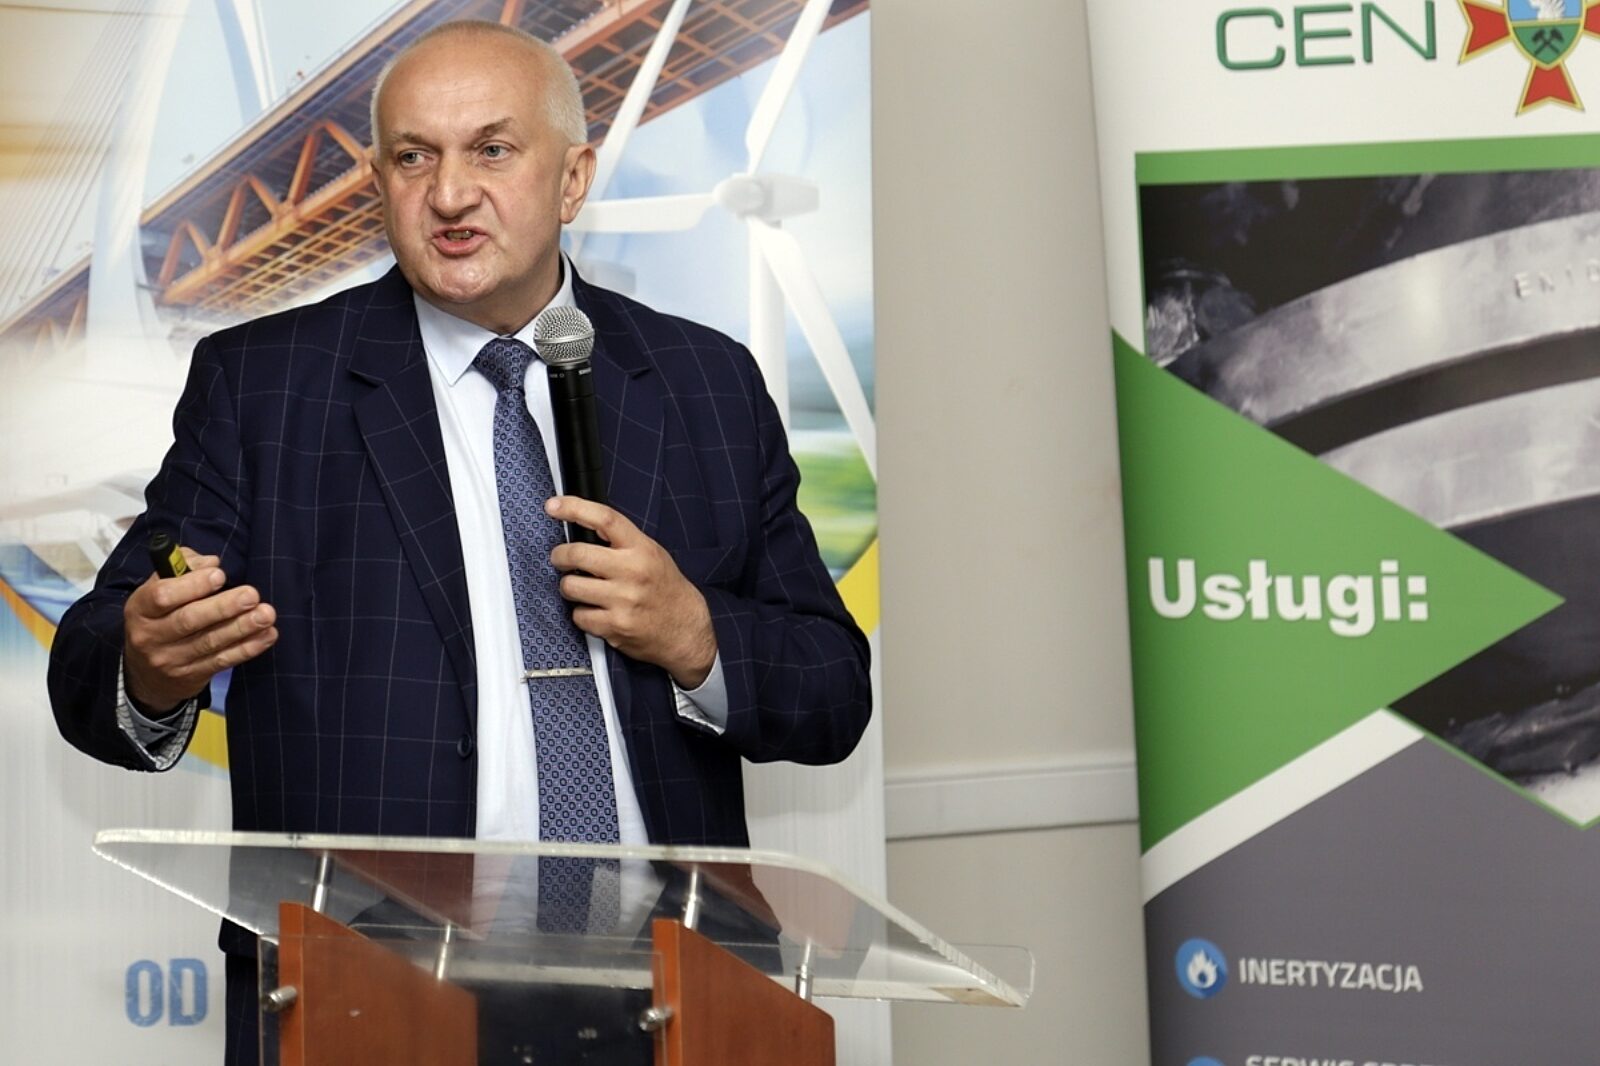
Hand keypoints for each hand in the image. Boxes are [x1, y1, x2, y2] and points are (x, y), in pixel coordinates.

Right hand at [123, 547, 277, 711]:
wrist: (145, 672)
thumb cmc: (160, 616)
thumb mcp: (158, 588)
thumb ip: (183, 567)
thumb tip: (211, 563)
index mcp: (140, 609)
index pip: (162, 596)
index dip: (192, 585)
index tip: (219, 575)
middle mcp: (151, 636)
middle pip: (189, 620)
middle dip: (223, 607)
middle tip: (251, 595)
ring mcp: (171, 659)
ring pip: (209, 642)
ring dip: (242, 627)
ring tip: (265, 614)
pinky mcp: (192, 675)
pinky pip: (223, 660)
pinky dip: (248, 648)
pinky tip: (267, 634)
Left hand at [546, 497, 716, 687]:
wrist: (685, 629)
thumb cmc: (665, 589)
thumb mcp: (651, 553)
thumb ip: (621, 541)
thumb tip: (581, 527)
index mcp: (641, 549)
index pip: (604, 519)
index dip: (574, 508)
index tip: (554, 506)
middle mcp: (632, 572)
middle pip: (577, 554)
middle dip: (560, 556)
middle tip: (561, 558)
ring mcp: (623, 601)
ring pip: (570, 587)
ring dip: (570, 587)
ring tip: (584, 589)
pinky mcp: (615, 626)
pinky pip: (579, 616)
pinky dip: (582, 614)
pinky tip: (597, 611)